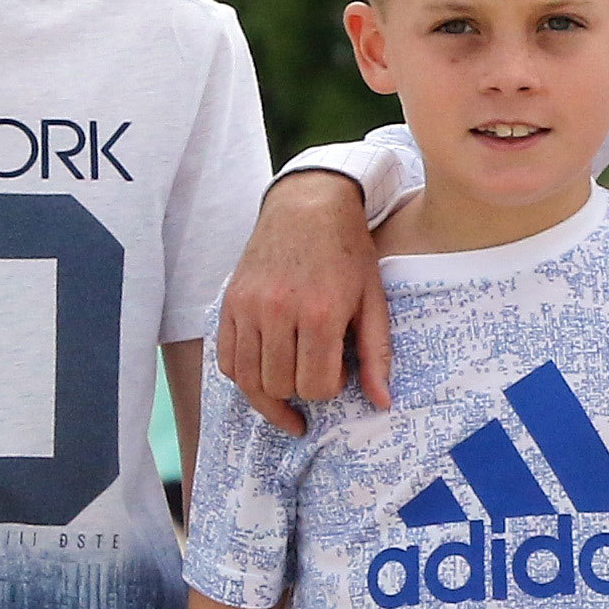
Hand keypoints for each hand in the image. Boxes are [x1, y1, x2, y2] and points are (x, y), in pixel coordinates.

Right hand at [213, 174, 385, 432]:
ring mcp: (248, 307)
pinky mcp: (229, 303)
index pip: (315, 386)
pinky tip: (264, 376)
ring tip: (288, 395)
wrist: (307, 206)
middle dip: (302, 391)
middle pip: (281, 386)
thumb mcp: (373, 299)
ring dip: (271, 394)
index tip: (339, 372)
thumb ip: (376, 353)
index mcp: (320, 313)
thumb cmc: (347, 252)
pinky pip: (227, 360)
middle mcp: (278, 311)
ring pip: (249, 380)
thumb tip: (382, 403)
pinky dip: (243, 376)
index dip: (330, 389)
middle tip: (316, 373)